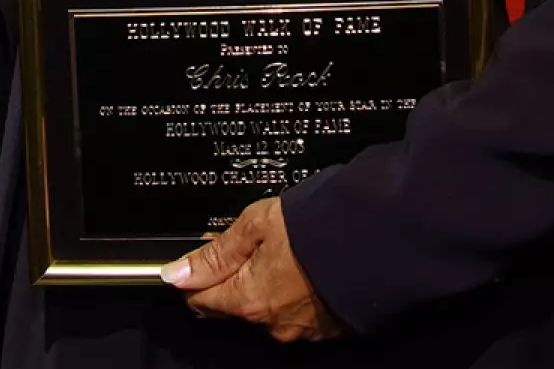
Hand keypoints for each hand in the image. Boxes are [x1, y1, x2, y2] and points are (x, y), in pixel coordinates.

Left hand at [160, 198, 341, 343]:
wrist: (376, 238)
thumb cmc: (316, 226)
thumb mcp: (254, 224)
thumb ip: (214, 253)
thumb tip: (176, 272)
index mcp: (248, 299)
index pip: (200, 300)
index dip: (193, 277)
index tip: (195, 260)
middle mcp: (271, 324)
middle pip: (231, 306)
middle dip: (229, 278)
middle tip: (242, 243)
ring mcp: (300, 330)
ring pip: (263, 309)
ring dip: (262, 285)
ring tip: (278, 249)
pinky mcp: (325, 329)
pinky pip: (293, 313)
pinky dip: (290, 293)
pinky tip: (300, 267)